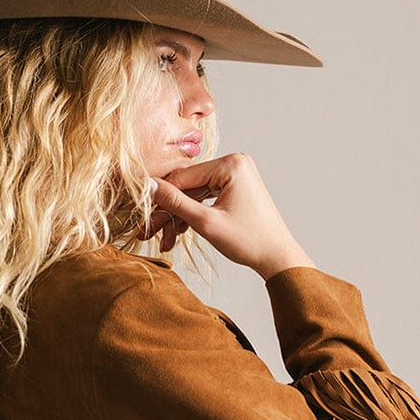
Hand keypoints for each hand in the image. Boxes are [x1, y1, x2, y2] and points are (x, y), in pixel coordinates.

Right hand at [140, 154, 315, 277]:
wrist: (277, 257)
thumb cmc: (249, 241)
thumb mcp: (206, 223)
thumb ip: (175, 203)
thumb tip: (148, 186)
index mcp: (231, 164)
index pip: (182, 177)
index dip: (159, 198)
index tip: (141, 215)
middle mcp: (234, 163)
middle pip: (187, 186)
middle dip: (169, 212)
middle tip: (149, 232)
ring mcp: (235, 174)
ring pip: (193, 194)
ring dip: (178, 217)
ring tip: (165, 240)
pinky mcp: (235, 187)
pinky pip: (205, 197)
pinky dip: (193, 214)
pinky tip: (178, 232)